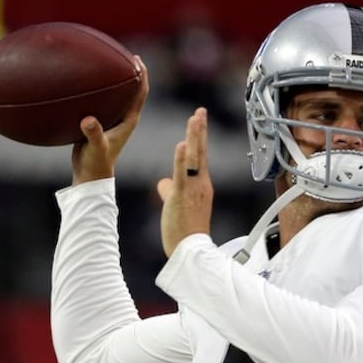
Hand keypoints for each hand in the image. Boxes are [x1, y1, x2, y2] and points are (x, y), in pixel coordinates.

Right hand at [71, 55, 148, 185]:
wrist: (90, 176)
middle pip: (133, 90)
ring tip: (109, 63)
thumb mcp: (96, 147)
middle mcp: (124, 118)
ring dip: (117, 81)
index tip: (138, 59)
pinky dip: (100, 92)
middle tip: (125, 54)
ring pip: (119, 96)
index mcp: (129, 121)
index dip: (142, 75)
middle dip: (131, 72)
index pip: (141, 93)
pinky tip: (88, 83)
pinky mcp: (101, 124)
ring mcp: (113, 121)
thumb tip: (88, 119)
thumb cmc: (96, 164)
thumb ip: (94, 133)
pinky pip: (104, 103)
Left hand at [157, 108, 212, 256]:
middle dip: (200, 130)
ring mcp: (193, 188)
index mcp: (201, 185)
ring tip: (195, 118)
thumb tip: (162, 182)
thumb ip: (170, 191)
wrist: (192, 250)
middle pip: (200, 152)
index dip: (199, 138)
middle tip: (200, 111)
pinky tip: (182, 143)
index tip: (199, 121)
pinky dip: (182, 158)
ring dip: (194, 137)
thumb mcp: (176, 206)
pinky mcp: (182, 196)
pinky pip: (183, 173)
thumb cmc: (185, 232)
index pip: (199, 156)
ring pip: (194, 158)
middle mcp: (200, 183)